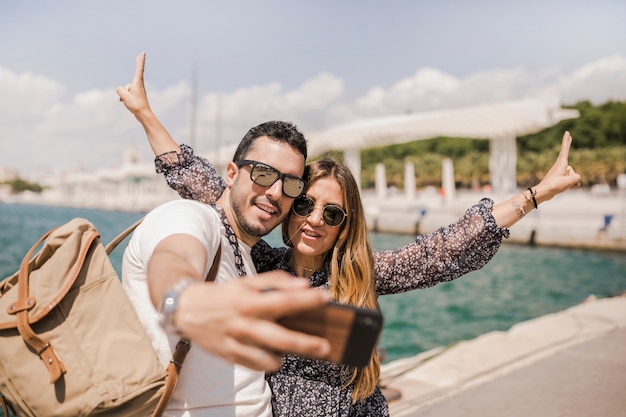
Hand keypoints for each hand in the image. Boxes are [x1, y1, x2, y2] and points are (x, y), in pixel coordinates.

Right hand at [116, 52, 149, 117]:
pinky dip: (124, 97)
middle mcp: (139, 85)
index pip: (139, 69)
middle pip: (137, 73)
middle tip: (141, 55)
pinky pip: (127, 93)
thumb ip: (120, 89)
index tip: (143, 53)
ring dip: (124, 94)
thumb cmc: (135, 104)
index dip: (140, 60)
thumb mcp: (124, 95)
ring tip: (130, 101)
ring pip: (126, 88)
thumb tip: (121, 90)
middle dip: (138, 63)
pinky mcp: (137, 95)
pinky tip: (126, 102)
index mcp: (137, 83)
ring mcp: (138, 90)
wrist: (143, 114)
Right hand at [175, 271, 331, 370]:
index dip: (307, 300)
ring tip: (297, 350)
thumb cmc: (225, 295)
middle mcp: (244, 324)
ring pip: (269, 359)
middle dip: (306, 344)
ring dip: (287, 356)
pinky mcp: (230, 357)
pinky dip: (269, 362)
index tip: (326, 298)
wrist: (186, 309)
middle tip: (326, 347)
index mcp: (250, 302)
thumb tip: (303, 285)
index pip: (284, 301)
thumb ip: (276, 282)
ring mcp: (236, 343)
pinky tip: (274, 355)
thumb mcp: (247, 282)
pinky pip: (256, 366)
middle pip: (281, 338)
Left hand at [536, 131, 581, 202]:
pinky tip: (573, 186)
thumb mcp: (570, 181)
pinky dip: (572, 182)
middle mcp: (559, 165)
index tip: (567, 133)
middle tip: (568, 135)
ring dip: (572, 180)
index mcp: (561, 163)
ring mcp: (559, 171)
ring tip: (564, 184)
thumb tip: (577, 179)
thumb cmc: (555, 185)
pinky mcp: (558, 178)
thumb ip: (577, 177)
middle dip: (568, 146)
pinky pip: (569, 178)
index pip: (565, 149)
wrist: (544, 192)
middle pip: (568, 158)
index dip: (567, 140)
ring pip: (572, 173)